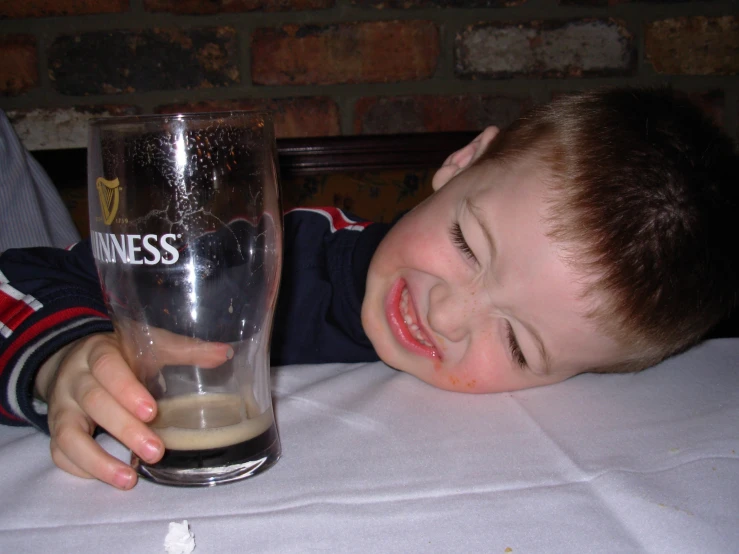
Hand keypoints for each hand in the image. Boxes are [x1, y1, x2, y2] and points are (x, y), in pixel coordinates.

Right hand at [35, 331, 232, 489]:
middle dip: (125, 429)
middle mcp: (75, 379)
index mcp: (99, 352)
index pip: (108, 368)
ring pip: (68, 435)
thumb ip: (184, 350)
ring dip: (98, 460)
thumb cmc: (122, 355)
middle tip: (156, 452)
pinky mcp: (56, 430)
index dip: (127, 390)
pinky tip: (111, 476)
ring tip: (129, 479)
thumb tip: (224, 353)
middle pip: (94, 403)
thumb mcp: (149, 345)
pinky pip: (60, 453)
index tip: (152, 412)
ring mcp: (61, 407)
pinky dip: (82, 468)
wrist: (73, 360)